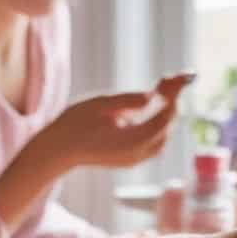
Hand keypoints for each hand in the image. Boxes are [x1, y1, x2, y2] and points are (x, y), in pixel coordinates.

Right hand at [37, 71, 193, 175]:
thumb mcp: (101, 105)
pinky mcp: (130, 159)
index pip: (164, 117)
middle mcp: (137, 154)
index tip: (178, 77)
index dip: (173, 96)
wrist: (58, 150)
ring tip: (163, 88)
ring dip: (165, 112)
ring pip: (162, 135)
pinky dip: (157, 123)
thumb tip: (152, 95)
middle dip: (171, 102)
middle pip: (166, 126)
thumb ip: (129, 100)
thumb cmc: (74, 124)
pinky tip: (153, 106)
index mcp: (132, 141)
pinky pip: (153, 141)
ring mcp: (135, 159)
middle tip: (170, 78)